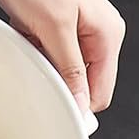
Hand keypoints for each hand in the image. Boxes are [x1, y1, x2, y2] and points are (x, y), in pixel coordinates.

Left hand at [0, 0, 124, 112]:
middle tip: (43, 61)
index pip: (101, 92)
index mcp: (108, 34)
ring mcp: (81, 34)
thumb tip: (81, 105)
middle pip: (84, 85)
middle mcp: (99, 35)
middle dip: (61, 80)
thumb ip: (71, 71)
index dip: (80, 104)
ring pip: (66, 74)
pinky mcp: (62, 32)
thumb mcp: (56, 28)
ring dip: (47, 64)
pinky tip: (30, 33)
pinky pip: (52, 59)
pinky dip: (38, 52)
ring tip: (35, 38)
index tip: (61, 109)